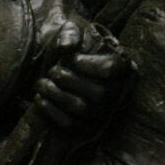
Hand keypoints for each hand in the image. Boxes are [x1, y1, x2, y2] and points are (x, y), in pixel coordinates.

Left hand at [33, 21, 133, 138]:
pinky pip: (70, 125)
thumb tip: (66, 46)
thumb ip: (70, 32)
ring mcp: (104, 115)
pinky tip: (41, 98)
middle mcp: (119, 94)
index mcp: (124, 67)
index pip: (112, 69)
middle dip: (68, 80)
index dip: (90, 65)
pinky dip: (52, 111)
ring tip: (41, 84)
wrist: (63, 76)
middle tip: (52, 72)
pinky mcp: (88, 131)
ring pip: (82, 109)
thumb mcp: (73, 34)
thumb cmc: (72, 52)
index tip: (71, 59)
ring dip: (56, 95)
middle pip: (98, 92)